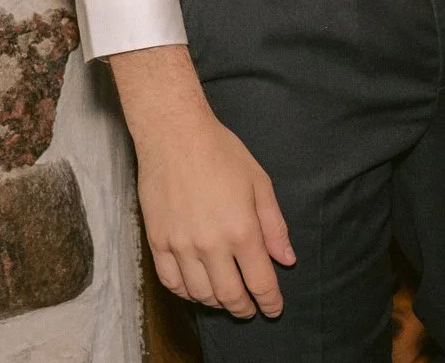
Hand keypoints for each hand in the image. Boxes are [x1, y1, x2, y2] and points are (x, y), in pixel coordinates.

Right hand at [109, 45, 295, 317]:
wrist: (174, 135)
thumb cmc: (221, 152)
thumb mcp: (260, 183)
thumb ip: (274, 226)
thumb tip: (287, 259)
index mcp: (242, 230)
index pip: (260, 282)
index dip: (269, 302)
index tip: (273, 310)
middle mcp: (211, 245)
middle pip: (230, 295)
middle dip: (244, 308)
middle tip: (251, 309)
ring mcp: (181, 246)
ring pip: (200, 294)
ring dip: (217, 302)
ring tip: (226, 297)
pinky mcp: (158, 242)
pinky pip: (171, 282)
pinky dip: (187, 293)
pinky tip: (196, 289)